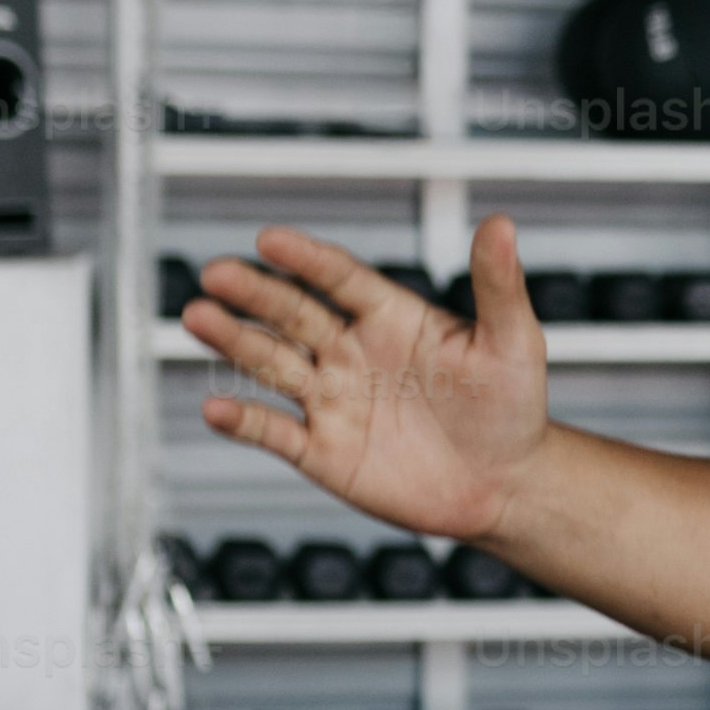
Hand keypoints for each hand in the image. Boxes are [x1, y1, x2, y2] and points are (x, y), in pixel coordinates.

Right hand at [190, 219, 552, 545]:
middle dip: (255, 294)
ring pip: (272, 364)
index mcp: (392, 319)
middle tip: (216, 273)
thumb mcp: (513, 342)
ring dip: (234, 342)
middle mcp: (352, 354)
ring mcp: (333, 401)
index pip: (341, 279)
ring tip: (196, 317)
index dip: (307, 259)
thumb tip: (501, 224)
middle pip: (294, 315)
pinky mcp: (323, 451)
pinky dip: (244, 421)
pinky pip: (274, 432)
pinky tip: (213, 407)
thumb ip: (499, 285)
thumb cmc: (512, 408)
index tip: (270, 238)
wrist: (506, 485)